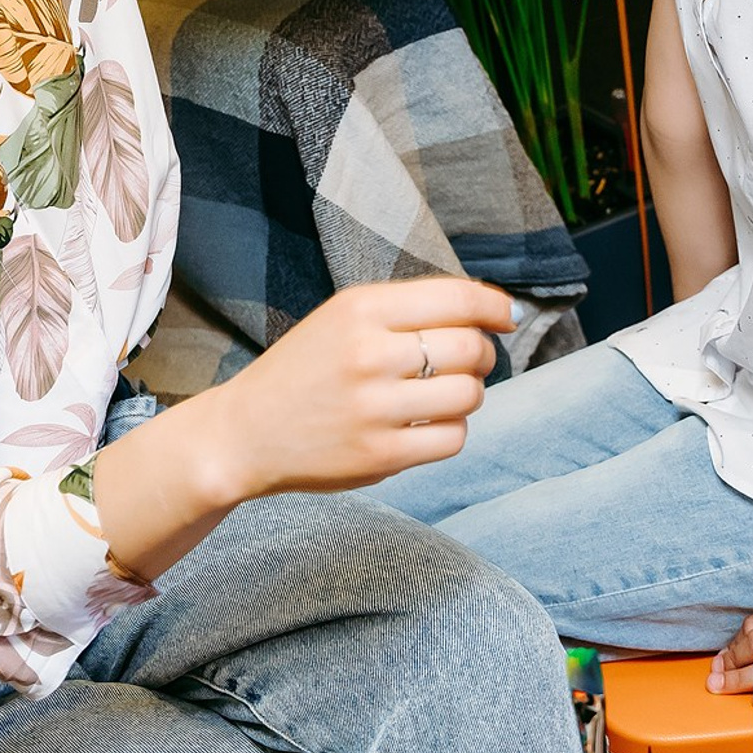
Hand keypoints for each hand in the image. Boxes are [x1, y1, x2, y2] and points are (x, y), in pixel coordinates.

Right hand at [195, 278, 511, 501]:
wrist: (245, 432)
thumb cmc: (303, 370)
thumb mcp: (341, 318)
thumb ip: (406, 310)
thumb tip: (492, 312)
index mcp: (359, 309)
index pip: (456, 297)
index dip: (494, 306)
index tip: (506, 316)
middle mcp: (368, 354)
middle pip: (471, 346)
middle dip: (482, 353)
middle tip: (467, 360)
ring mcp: (375, 408)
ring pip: (469, 394)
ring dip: (468, 393)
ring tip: (441, 393)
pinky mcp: (381, 456)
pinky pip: (452, 438)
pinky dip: (450, 429)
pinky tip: (425, 423)